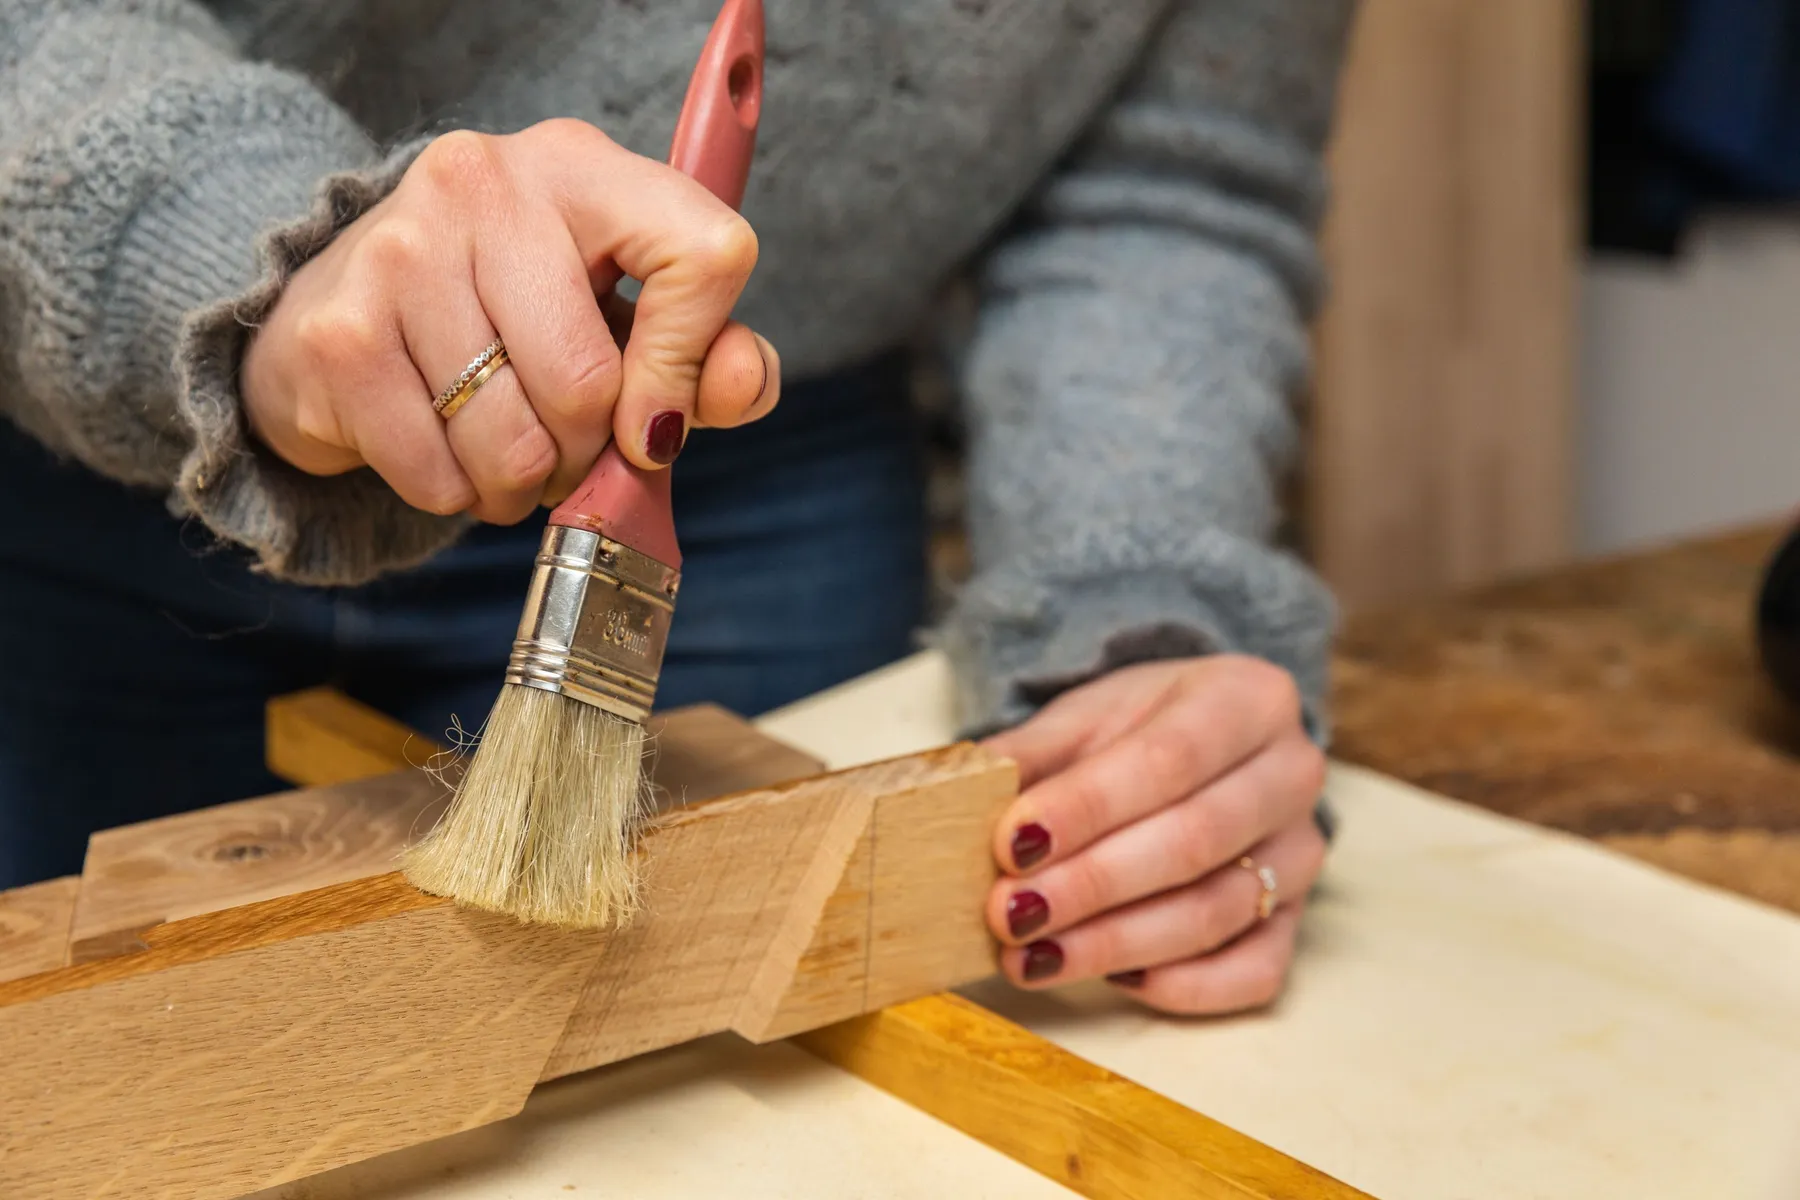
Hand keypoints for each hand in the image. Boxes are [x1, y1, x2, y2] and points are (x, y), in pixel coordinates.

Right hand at [242, 120, 780, 524]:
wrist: (339, 303)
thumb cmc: (513, 314)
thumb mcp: (624, 314)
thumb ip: (708, 354)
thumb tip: (744, 384)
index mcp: (582, 166)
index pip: (703, 257)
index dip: (692, 361)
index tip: (654, 414)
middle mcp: (486, 184)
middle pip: (589, 382)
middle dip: (586, 452)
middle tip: (566, 450)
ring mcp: (400, 250)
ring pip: (513, 441)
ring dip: (520, 485)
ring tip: (508, 459)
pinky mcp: (338, 331)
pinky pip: (436, 472)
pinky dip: (455, 494)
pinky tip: (446, 454)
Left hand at [981, 656, 1326, 1014]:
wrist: (1204, 744)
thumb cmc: (1140, 727)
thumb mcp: (1086, 715)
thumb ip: (1032, 753)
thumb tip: (968, 790)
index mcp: (1249, 699)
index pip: (1166, 759)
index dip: (1086, 808)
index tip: (1012, 843)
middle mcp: (1291, 774)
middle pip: (1193, 841)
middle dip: (1091, 885)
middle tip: (1011, 913)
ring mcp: (1299, 854)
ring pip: (1215, 912)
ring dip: (1116, 943)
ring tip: (1034, 956)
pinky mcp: (1295, 921)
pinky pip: (1255, 973)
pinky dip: (1186, 988)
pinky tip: (1116, 983)